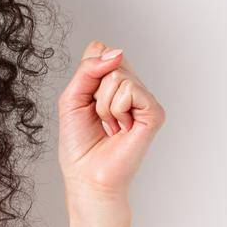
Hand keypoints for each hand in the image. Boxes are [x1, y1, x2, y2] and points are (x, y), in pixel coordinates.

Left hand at [55, 40, 166, 208]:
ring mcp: (144, 100)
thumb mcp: (72, 97)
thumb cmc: (78, 143)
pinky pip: (130, 89)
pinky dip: (115, 109)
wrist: (86, 175)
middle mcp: (132, 88)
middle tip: (98, 116)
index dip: (87, 74)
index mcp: (113, 83)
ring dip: (103, 104)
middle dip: (93, 89)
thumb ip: (88, 69)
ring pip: (118, 74)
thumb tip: (116, 51)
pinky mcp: (154, 112)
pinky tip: (121, 128)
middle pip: (110, 59)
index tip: (86, 102)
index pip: (100, 52)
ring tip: (109, 125)